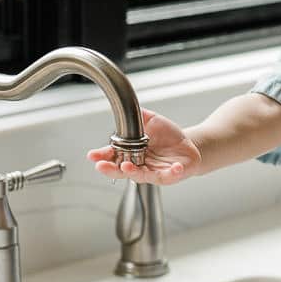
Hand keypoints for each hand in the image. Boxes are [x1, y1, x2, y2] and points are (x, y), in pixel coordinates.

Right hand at [86, 108, 201, 184]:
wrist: (187, 145)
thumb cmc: (167, 137)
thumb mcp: (153, 121)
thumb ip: (140, 115)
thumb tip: (128, 105)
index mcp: (131, 153)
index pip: (113, 155)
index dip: (102, 156)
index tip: (92, 155)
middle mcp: (139, 165)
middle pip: (120, 170)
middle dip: (110, 169)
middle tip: (101, 166)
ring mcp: (153, 172)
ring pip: (140, 175)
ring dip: (132, 172)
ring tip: (126, 167)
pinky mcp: (169, 175)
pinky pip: (169, 176)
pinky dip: (171, 173)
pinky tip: (174, 168)